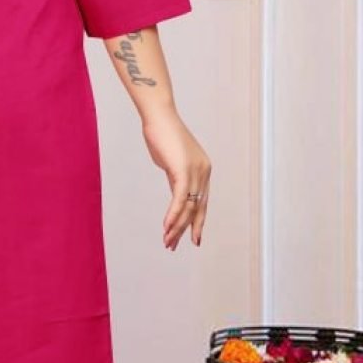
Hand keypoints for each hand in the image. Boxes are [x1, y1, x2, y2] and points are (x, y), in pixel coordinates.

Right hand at [140, 103, 210, 249]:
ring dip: (176, 227)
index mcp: (203, 170)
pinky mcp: (183, 171)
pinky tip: (166, 227)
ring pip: (188, 207)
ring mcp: (196, 172)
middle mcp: (204, 172)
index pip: (202, 202)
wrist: (158, 116)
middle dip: (186, 230)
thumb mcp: (171, 160)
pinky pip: (180, 199)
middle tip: (174, 245)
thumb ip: (176, 177)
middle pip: (197, 208)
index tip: (192, 238)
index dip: (197, 222)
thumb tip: (176, 190)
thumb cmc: (162, 133)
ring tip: (167, 241)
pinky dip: (173, 215)